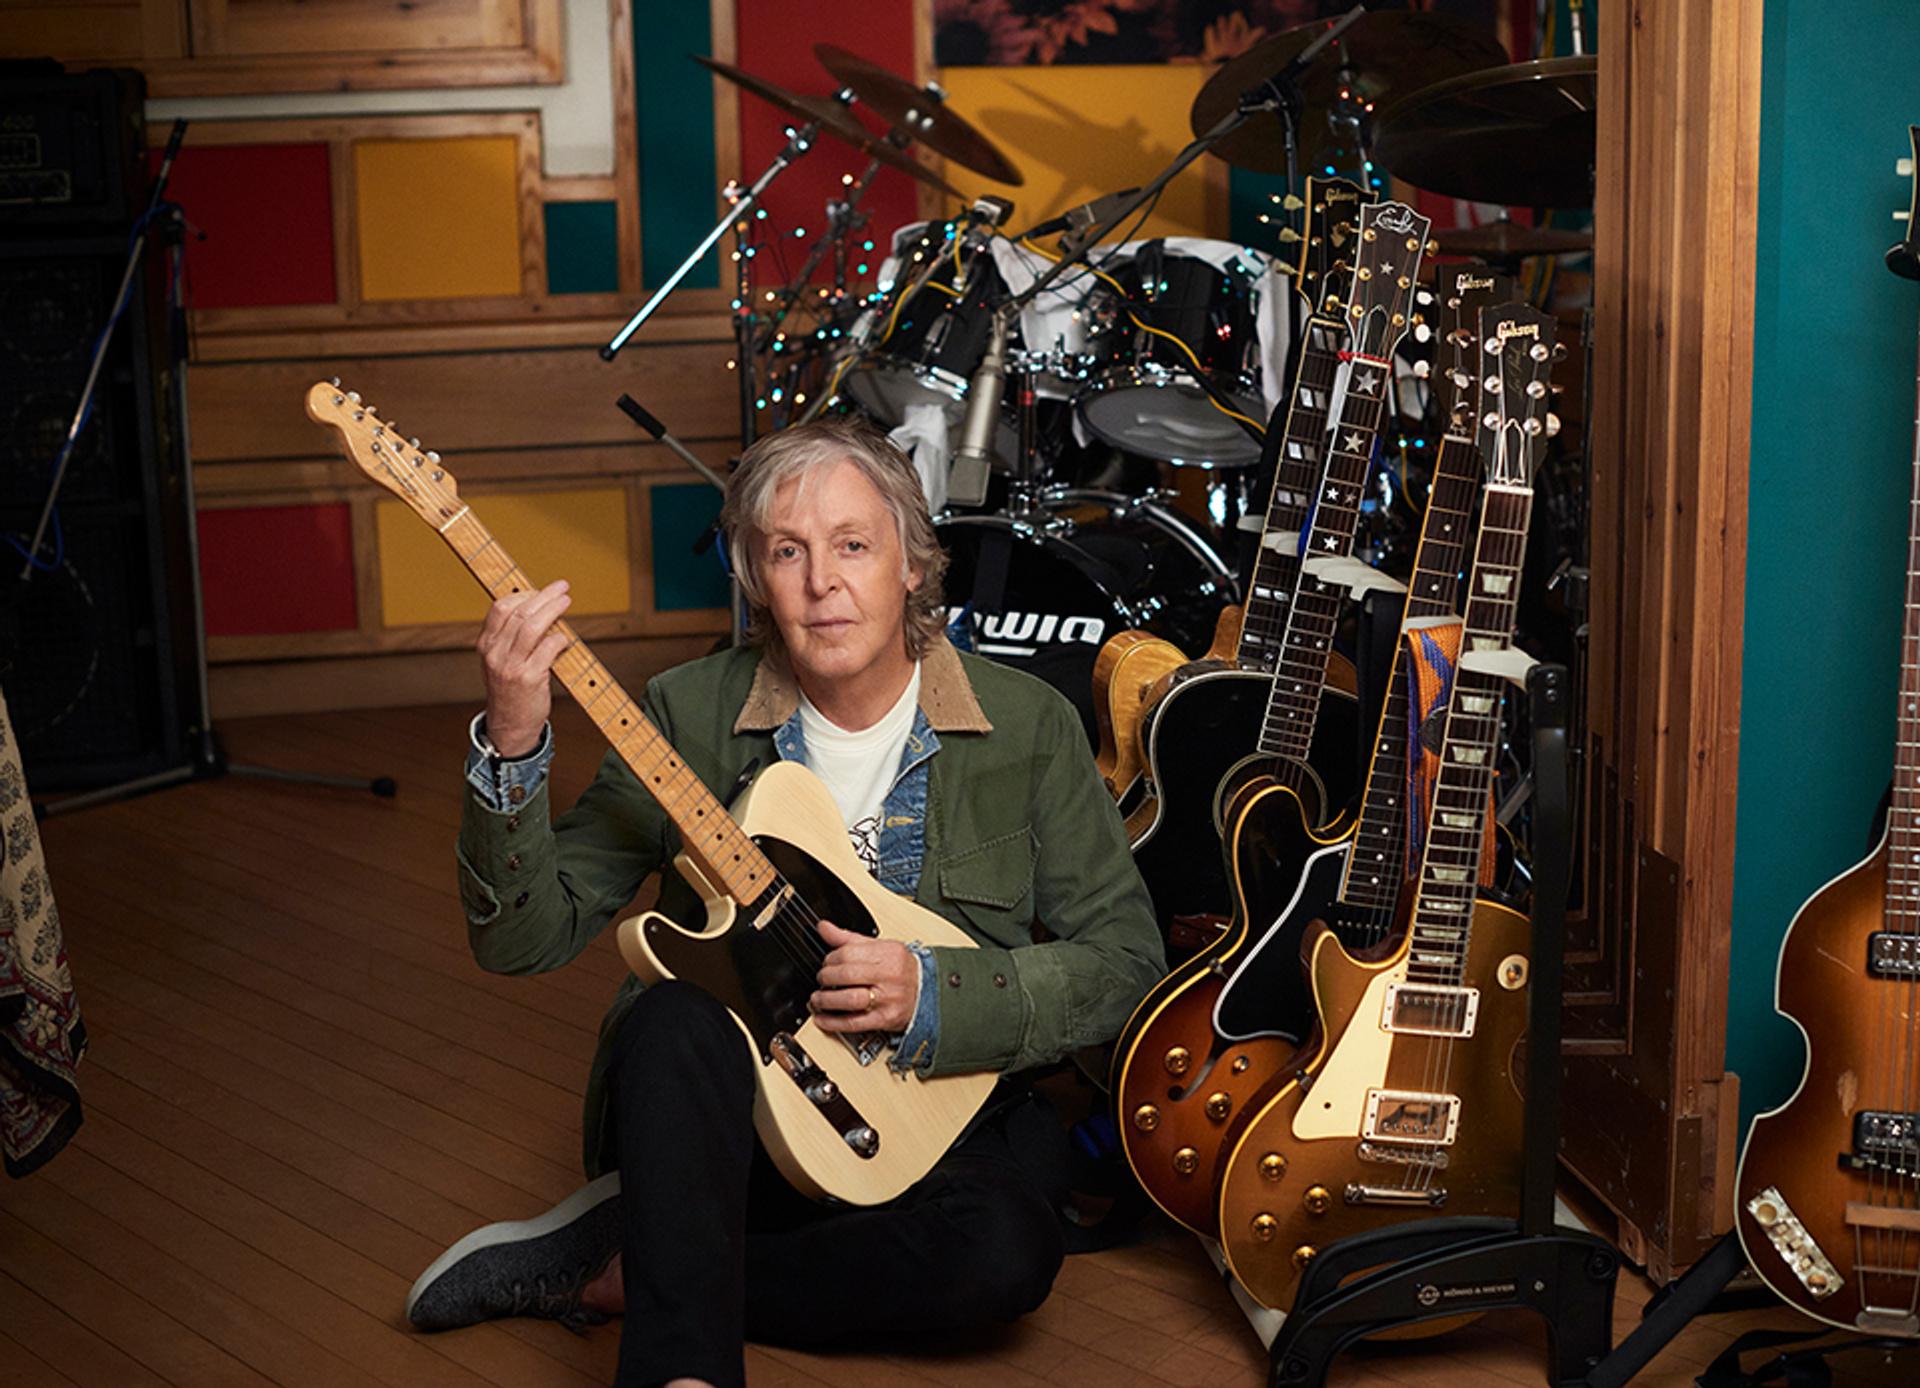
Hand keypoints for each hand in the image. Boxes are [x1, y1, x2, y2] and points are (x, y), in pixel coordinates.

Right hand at [478, 578, 571, 756]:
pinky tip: (566, 638)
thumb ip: (510, 637)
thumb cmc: (510, 691)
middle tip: (561, 588)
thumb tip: (538, 609)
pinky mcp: (529, 679)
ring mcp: (511, 666)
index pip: (500, 608)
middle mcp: (495, 653)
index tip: (540, 590)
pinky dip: (560, 638)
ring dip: (553, 610)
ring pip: (533, 626)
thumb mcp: (499, 661)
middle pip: (520, 612)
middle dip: (544, 596)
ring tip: (566, 602)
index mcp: (486, 645)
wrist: (510, 726)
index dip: (523, 594)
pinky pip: (548, 648)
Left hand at [810, 920, 918, 1032]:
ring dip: (826, 1000)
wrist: (925, 991)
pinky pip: (853, 1023)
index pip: (849, 953)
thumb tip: (823, 928)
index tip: (826, 963)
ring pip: (849, 999)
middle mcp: (889, 976)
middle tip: (822, 980)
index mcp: (888, 953)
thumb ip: (848, 938)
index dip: (830, 959)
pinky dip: (833, 1022)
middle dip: (826, 977)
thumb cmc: (900, 969)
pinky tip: (822, 1018)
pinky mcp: (884, 1019)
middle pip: (847, 974)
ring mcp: (887, 999)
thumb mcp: (878, 947)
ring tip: (818, 999)